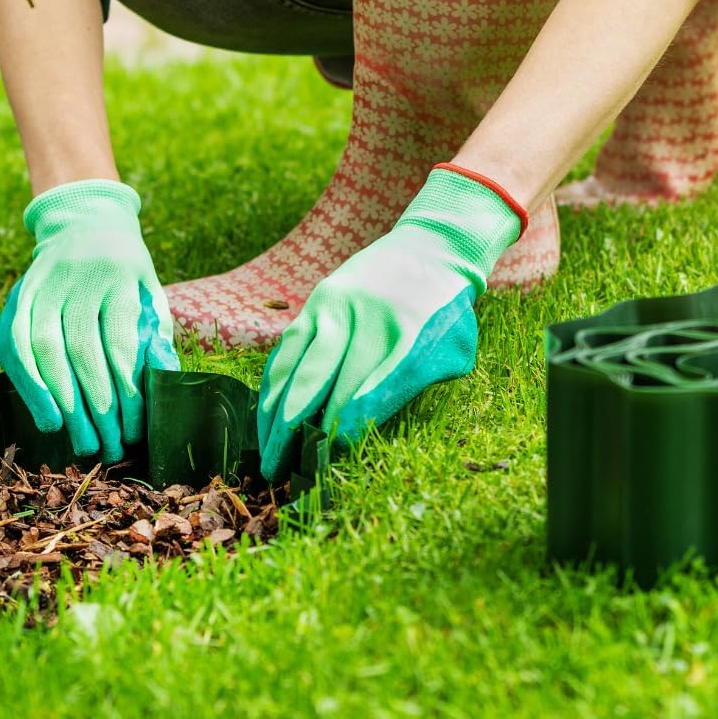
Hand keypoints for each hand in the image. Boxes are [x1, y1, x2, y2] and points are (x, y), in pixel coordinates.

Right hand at [0, 179, 178, 461]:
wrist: (86, 222)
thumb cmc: (127, 272)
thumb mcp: (151, 294)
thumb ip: (155, 336)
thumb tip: (162, 382)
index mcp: (120, 276)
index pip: (119, 344)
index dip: (124, 392)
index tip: (132, 430)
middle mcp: (78, 278)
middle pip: (81, 352)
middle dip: (94, 408)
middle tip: (106, 448)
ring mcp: (42, 284)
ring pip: (43, 349)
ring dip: (60, 402)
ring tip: (77, 441)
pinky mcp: (19, 295)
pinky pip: (15, 344)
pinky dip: (29, 383)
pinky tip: (47, 415)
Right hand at [256, 165, 522, 479]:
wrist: (431, 247)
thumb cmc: (447, 313)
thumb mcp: (452, 351)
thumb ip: (412, 386)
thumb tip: (360, 429)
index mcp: (401, 334)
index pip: (362, 394)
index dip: (341, 431)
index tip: (325, 462)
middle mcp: (360, 318)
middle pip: (316, 382)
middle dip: (293, 431)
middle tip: (278, 472)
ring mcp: (332, 307)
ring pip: (291, 366)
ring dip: (272, 415)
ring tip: (265, 455)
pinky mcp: (316, 303)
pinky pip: (287, 349)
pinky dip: (273, 386)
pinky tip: (266, 417)